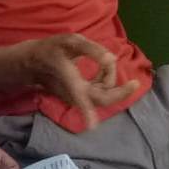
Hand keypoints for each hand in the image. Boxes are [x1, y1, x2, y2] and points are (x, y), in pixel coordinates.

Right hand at [19, 34, 138, 129]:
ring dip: (110, 81)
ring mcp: (76, 98)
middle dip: (119, 93)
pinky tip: (101, 71)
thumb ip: (91, 49)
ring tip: (106, 63)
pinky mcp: (78, 98)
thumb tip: (111, 59)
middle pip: (101, 100)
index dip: (86, 112)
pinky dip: (105, 83)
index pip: (81, 98)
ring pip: (101, 96)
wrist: (34, 62)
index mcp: (70, 81)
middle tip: (134, 83)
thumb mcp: (70, 41)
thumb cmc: (53, 49)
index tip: (91, 127)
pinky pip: (98, 94)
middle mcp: (73, 94)